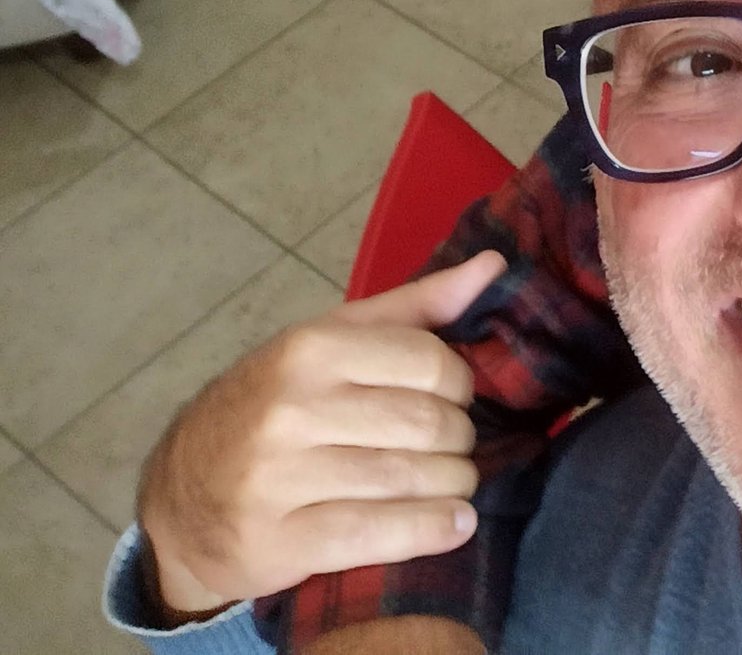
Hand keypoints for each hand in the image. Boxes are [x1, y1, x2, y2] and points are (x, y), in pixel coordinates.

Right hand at [137, 253, 505, 619]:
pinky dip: (429, 530)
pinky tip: (456, 525)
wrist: (180, 492)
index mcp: (309, 349)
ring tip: (455, 484)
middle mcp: (289, 409)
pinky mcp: (276, 541)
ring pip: (409, 479)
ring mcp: (277, 478)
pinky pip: (376, 534)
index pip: (429, 362)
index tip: (453, 399)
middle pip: (426, 424)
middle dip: (459, 440)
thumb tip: (495, 265)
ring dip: (453, 486)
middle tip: (453, 448)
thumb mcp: (334, 341)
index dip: (460, 385)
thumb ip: (416, 307)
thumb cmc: (273, 405)